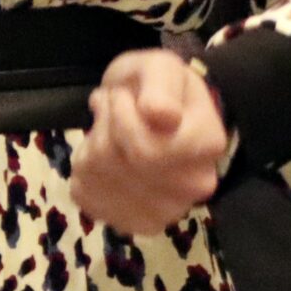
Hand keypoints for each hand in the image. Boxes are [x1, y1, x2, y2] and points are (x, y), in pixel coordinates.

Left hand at [68, 48, 227, 234]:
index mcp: (208, 145)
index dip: (122, 116)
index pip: (146, 150)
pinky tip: (100, 156)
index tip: (124, 97)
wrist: (148, 110)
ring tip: (106, 128)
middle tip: (112, 108)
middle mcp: (194, 187)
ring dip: (92, 144)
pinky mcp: (132, 223)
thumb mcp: (160, 67)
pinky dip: (82, 169)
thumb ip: (160, 86)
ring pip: (99, 178)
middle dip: (105, 127)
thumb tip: (161, 116)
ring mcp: (164, 212)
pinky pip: (84, 195)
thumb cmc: (155, 86)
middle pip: (120, 164)